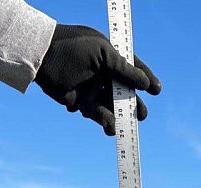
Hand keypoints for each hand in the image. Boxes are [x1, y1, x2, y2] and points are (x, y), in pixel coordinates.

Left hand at [34, 24, 160, 134]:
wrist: (44, 57)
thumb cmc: (72, 48)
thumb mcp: (102, 53)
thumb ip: (123, 68)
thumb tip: (144, 82)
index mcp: (109, 56)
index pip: (132, 67)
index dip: (145, 78)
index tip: (156, 90)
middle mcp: (103, 74)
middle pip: (125, 92)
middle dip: (134, 104)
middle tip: (142, 115)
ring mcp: (93, 89)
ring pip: (113, 107)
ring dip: (122, 116)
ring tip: (127, 125)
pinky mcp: (83, 104)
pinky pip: (99, 115)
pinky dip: (106, 122)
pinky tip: (110, 126)